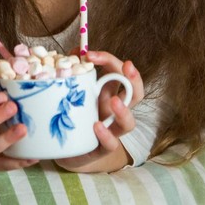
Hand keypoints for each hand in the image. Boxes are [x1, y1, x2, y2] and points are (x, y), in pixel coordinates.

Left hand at [55, 50, 142, 173]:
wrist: (69, 152)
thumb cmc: (73, 116)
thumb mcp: (72, 91)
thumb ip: (74, 73)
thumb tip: (73, 52)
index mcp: (107, 94)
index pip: (118, 72)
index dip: (108, 59)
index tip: (88, 54)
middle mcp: (113, 112)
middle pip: (135, 94)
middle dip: (135, 79)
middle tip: (128, 66)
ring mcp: (110, 131)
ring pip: (129, 123)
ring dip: (124, 111)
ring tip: (114, 101)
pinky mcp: (101, 149)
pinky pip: (111, 144)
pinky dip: (106, 135)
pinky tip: (96, 126)